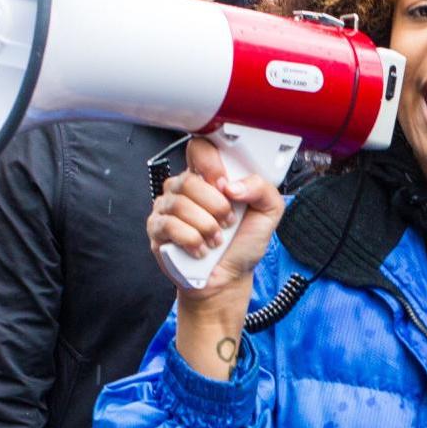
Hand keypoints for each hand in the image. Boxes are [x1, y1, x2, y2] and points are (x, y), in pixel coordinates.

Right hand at [155, 136, 286, 378]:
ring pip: (179, 203)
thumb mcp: (268, 213)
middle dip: (215, 206)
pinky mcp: (157, 230)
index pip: (199, 148)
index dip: (211, 163)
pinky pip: (169, 225)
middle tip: (227, 222)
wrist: (228, 279)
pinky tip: (200, 249)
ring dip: (205, 226)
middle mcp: (185, 188)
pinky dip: (191, 240)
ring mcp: (167, 208)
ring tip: (216, 240)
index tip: (226, 185)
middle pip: (189, 179)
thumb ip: (262, 189)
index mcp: (209, 177)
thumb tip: (233, 185)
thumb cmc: (242, 244)